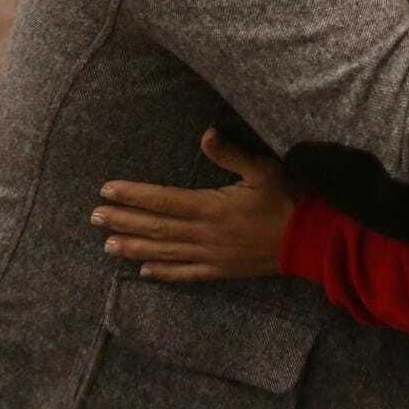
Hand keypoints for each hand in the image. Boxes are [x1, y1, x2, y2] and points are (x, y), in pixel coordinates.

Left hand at [92, 130, 295, 282]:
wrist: (313, 239)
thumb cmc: (291, 199)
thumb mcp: (265, 169)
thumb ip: (232, 154)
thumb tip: (206, 135)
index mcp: (212, 207)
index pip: (163, 200)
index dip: (133, 196)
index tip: (107, 191)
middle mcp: (206, 234)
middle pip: (157, 227)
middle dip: (124, 220)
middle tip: (94, 217)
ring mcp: (213, 256)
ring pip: (165, 252)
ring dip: (135, 247)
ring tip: (107, 244)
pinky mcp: (223, 270)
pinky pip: (187, 274)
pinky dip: (164, 273)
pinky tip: (144, 271)